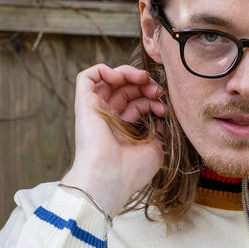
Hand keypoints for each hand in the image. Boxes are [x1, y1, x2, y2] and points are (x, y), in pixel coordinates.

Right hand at [62, 64, 165, 216]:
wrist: (110, 177)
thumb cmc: (131, 171)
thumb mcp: (154, 151)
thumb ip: (159, 132)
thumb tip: (161, 117)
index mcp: (123, 131)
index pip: (137, 105)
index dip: (152, 100)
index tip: (165, 108)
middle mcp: (108, 119)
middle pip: (126, 90)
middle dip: (144, 85)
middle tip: (157, 90)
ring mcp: (95, 110)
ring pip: (109, 80)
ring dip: (129, 74)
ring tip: (144, 79)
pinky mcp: (84, 103)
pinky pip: (87, 77)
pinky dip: (104, 70)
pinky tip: (120, 77)